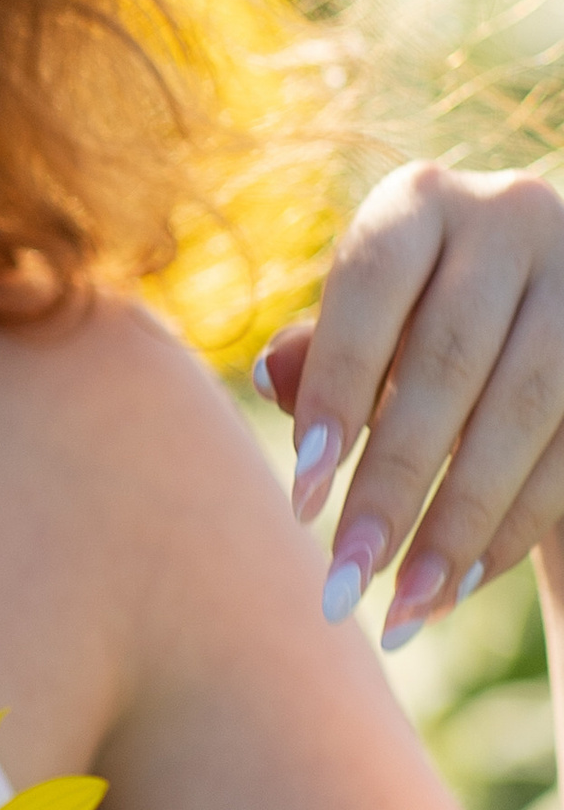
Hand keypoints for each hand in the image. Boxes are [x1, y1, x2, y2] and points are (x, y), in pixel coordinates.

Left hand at [256, 162, 563, 648]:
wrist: (539, 308)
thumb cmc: (416, 322)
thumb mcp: (368, 323)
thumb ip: (321, 349)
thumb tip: (272, 377)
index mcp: (422, 199)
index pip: (372, 289)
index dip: (335, 393)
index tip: (300, 498)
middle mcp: (515, 216)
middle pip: (449, 364)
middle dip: (394, 485)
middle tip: (345, 582)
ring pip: (525, 411)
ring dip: (460, 523)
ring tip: (403, 610)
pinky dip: (515, 523)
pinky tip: (463, 582)